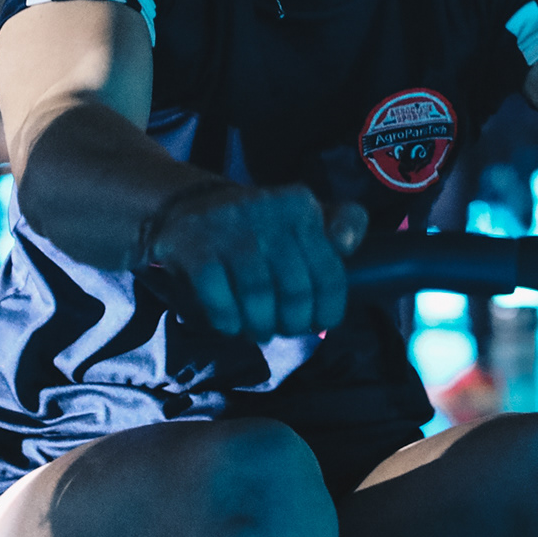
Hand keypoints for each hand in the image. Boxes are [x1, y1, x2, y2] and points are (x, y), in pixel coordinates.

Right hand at [146, 185, 365, 341]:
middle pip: (295, 289)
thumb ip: (345, 224)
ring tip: (259, 331)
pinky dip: (227, 319)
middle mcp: (268, 208)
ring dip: (261, 325)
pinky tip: (231, 325)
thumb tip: (345, 245)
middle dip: (293, 322)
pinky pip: (217, 293)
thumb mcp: (308, 218)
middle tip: (284, 329)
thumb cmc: (263, 226)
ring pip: (258, 294)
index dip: (328, 309)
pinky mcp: (193, 241)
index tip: (318, 323)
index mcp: (302, 206)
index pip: (330, 271)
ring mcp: (229, 223)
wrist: (193, 205)